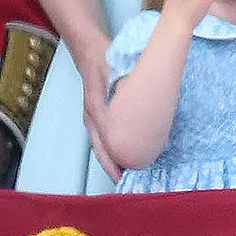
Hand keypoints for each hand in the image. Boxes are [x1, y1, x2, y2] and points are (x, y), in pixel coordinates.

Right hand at [80, 58, 121, 183]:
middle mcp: (92, 119)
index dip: (113, 163)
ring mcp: (92, 118)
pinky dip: (110, 151)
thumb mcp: (114, 72)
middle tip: (127, 183)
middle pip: (101, 151)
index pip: (103, 144)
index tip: (123, 176)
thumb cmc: (104, 61)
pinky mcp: (96, 115)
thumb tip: (146, 105)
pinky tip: (122, 155)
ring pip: (100, 147)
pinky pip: (101, 139)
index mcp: (95, 111)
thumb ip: (125, 87)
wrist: (90, 51)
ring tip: (126, 175)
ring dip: (112, 162)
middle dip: (113, 169)